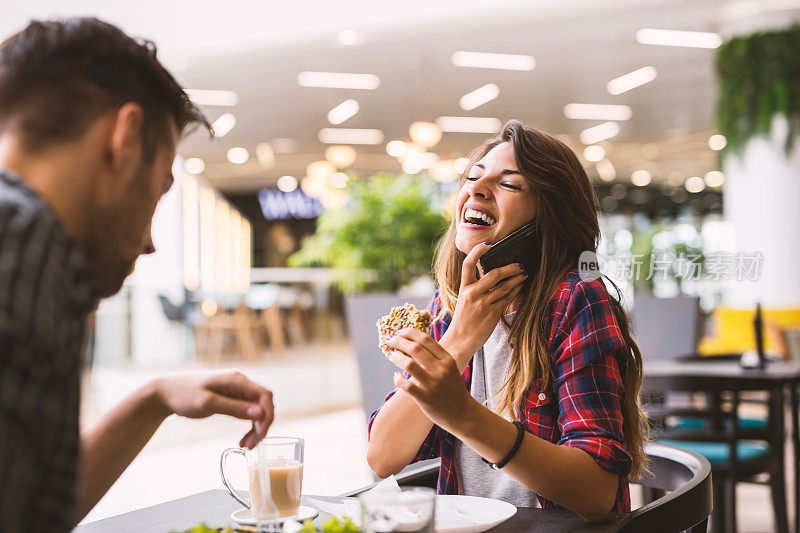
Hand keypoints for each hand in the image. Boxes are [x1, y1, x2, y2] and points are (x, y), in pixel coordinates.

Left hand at [153, 371, 273, 448]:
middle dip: (262, 425)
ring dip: (256, 428)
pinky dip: (248, 426)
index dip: (268, 415)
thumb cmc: (184, 395)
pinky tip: (242, 439)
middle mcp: (240, 383)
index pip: (265, 395)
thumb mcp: (208, 403)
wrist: (166, 392)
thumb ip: (235, 408)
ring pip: (257, 410)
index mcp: (237, 380)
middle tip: (251, 445)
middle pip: (264, 404)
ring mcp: (236, 391)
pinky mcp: (231, 398)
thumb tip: (261, 413)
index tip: (261, 435)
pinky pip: (248, 412)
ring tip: (246, 446)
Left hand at [386, 328, 476, 430]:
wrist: (463, 414)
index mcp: (447, 360)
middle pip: (415, 348)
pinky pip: (406, 385)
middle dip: (399, 341)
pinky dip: (397, 378)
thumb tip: (412, 344)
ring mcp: (434, 384)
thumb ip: (435, 357)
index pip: (425, 339)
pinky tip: (396, 376)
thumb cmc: (453, 390)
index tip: (399, 332)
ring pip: (409, 364)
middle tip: (390, 340)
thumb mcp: (450, 369)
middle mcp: (441, 370)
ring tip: (392, 355)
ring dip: (396, 357)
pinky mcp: (426, 398)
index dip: (409, 333)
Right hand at [442, 242, 527, 361]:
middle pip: (494, 274)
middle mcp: (472, 294)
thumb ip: (475, 286)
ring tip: (524, 273)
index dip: (478, 251)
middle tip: (520, 264)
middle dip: (510, 267)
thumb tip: (492, 271)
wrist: (460, 341)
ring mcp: (483, 304)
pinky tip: (520, 286)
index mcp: (464, 288)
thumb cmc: (464, 319)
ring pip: (505, 286)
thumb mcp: (465, 299)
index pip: (468, 264)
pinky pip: (508, 298)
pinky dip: (516, 290)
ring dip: (517, 278)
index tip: (489, 244)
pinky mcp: (492, 314)